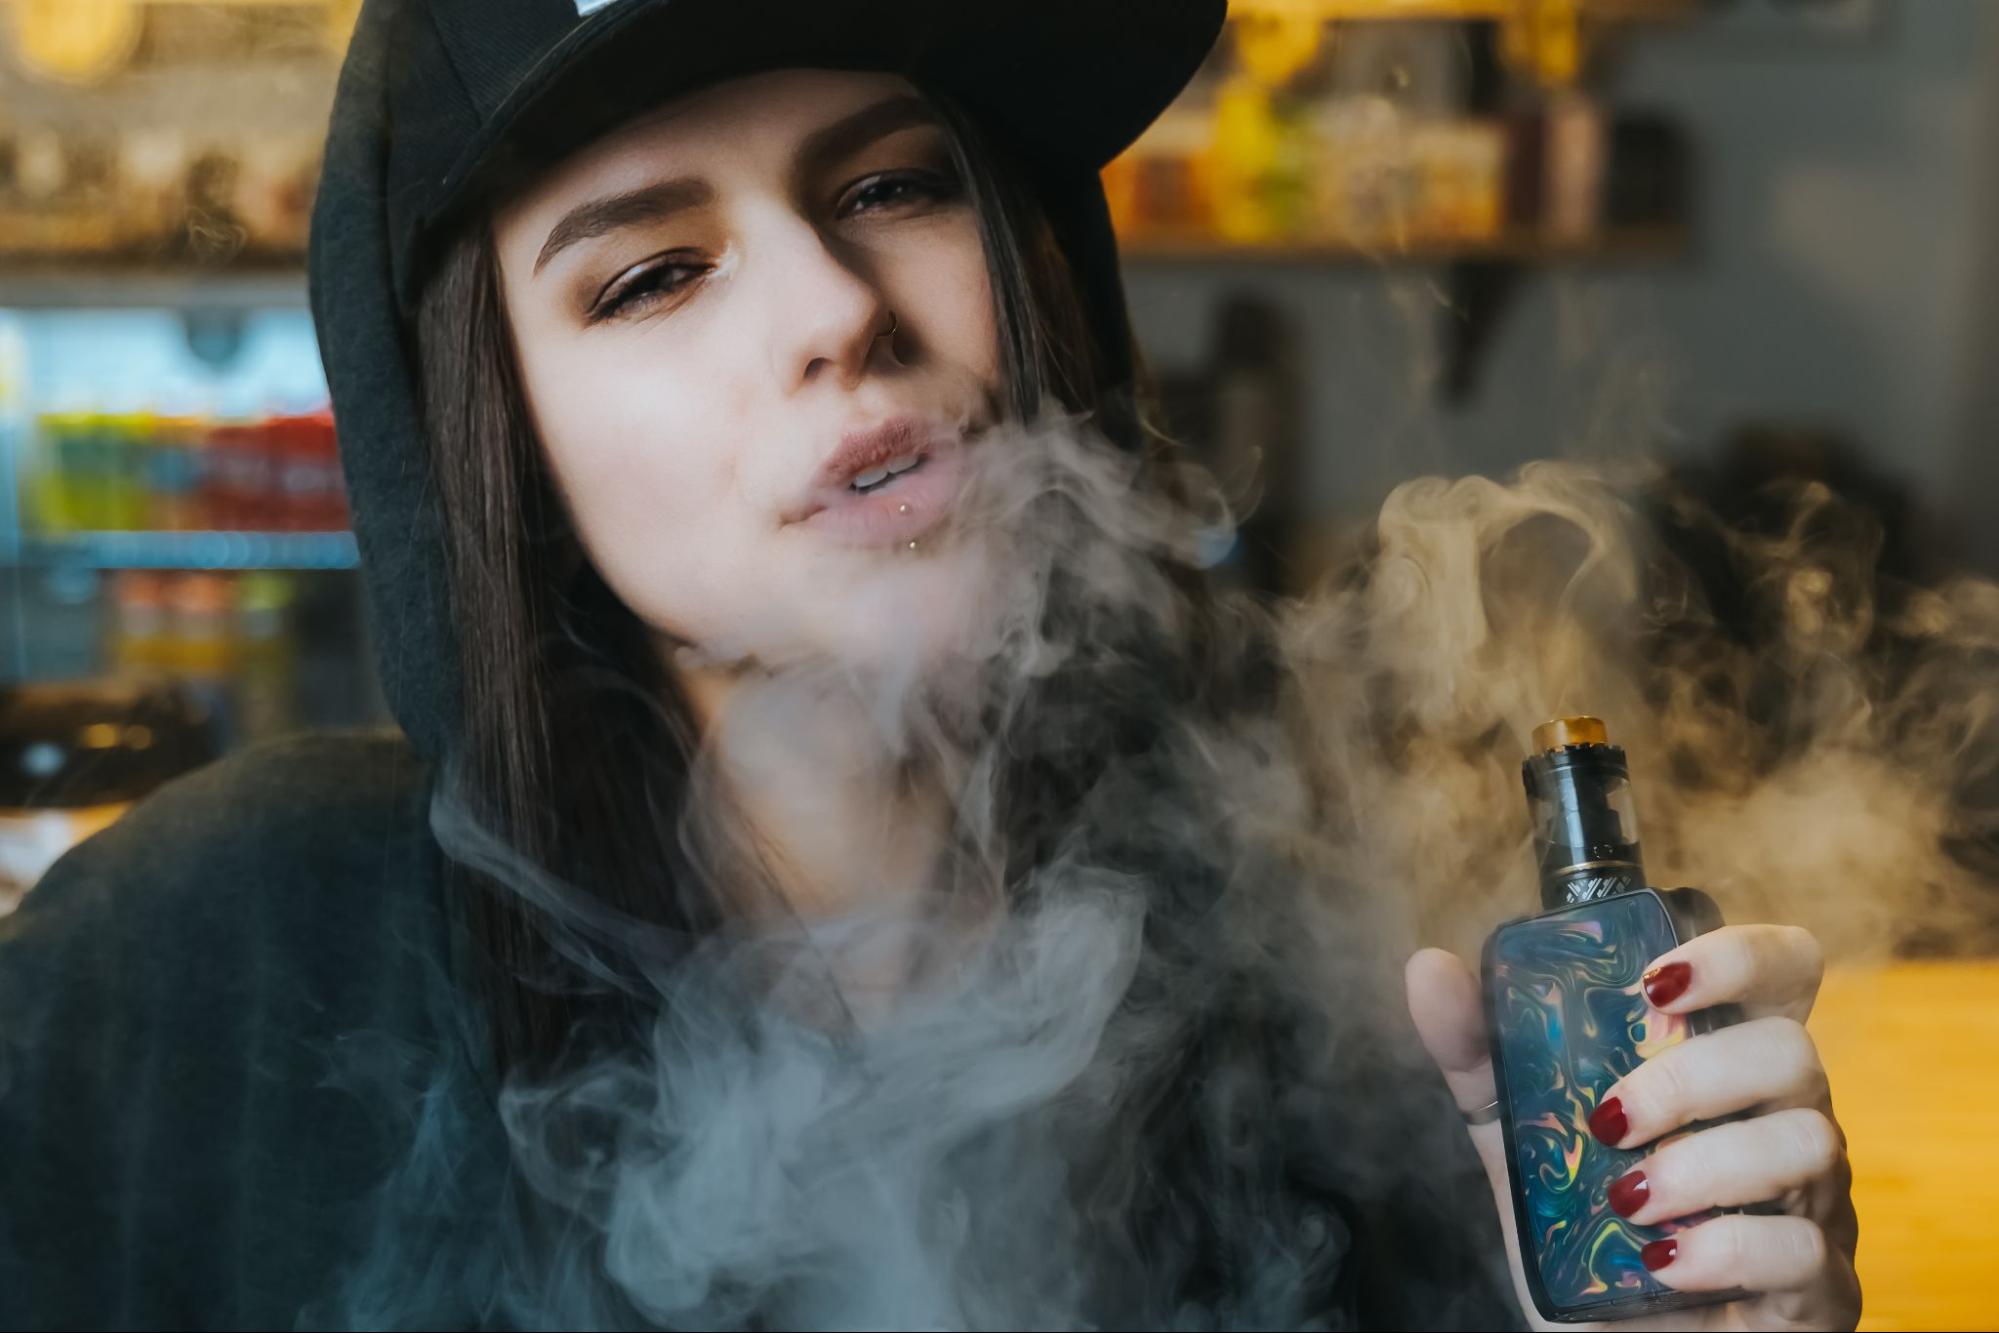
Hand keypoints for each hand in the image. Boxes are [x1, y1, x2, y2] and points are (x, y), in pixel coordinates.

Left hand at [1405, 925, 1860, 1330]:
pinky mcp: (1819, 1286)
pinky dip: (1722, 1248)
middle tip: (1610, 1120)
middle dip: (1690, 1076)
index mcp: (1727, 1067)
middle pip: (1790, 1049)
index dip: (1737, 956)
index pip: (1783, 971)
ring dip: (1705, 1163)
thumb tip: (1429, 968)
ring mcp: (1815, 1203)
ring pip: (1808, 1140)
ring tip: (1627, 1199)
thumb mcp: (1523, 1145)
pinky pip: (1800, 1247)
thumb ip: (1481, 1061)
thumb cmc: (1590, 1242)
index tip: (1653, 982)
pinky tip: (1664, 1262)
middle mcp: (1786, 1119)